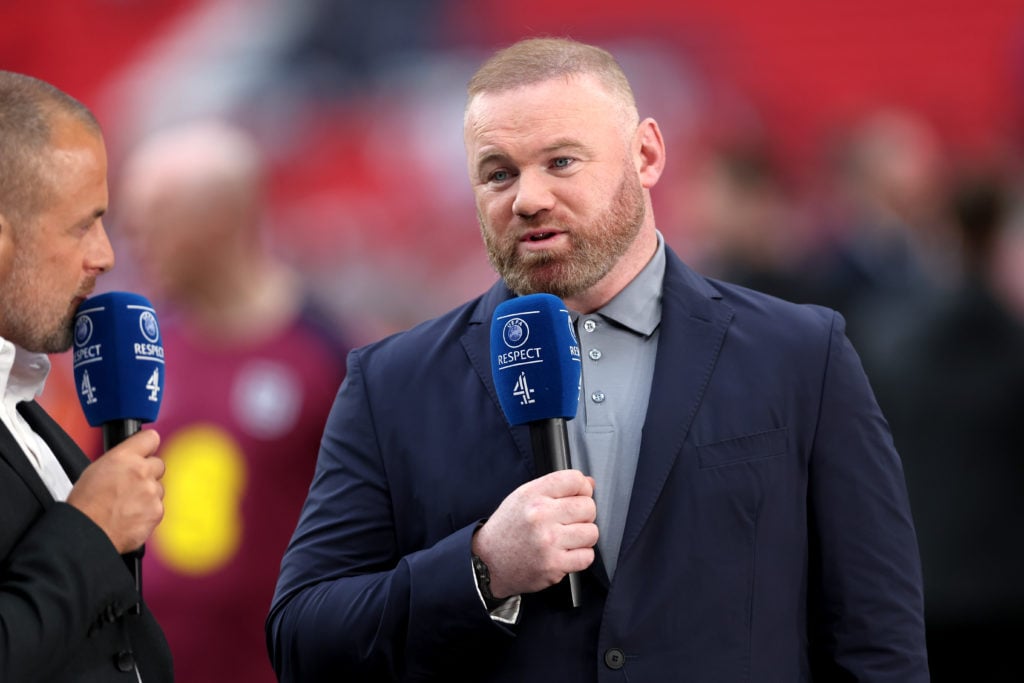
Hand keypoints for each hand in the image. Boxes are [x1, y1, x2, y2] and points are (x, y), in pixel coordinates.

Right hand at [66, 429, 164, 553]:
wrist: (87, 533)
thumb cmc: (85, 505)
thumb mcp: (96, 469)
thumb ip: (121, 461)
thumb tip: (132, 459)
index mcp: (124, 457)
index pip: (150, 438)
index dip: (147, 446)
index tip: (146, 451)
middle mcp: (141, 472)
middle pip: (158, 465)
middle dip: (148, 473)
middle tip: (130, 486)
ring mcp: (151, 492)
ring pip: (158, 488)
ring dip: (147, 495)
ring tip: (125, 505)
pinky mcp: (157, 511)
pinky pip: (157, 507)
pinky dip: (147, 512)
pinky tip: (130, 517)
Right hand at [472, 469, 597, 597]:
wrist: (487, 562)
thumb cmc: (508, 529)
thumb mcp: (523, 497)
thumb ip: (555, 487)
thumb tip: (589, 483)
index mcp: (532, 495)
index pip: (575, 480)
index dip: (583, 487)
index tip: (579, 495)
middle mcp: (540, 516)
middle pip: (588, 507)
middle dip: (584, 514)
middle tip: (569, 521)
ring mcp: (548, 542)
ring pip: (592, 532)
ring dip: (583, 537)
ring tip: (567, 538)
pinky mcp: (553, 566)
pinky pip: (587, 557)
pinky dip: (581, 556)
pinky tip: (565, 553)